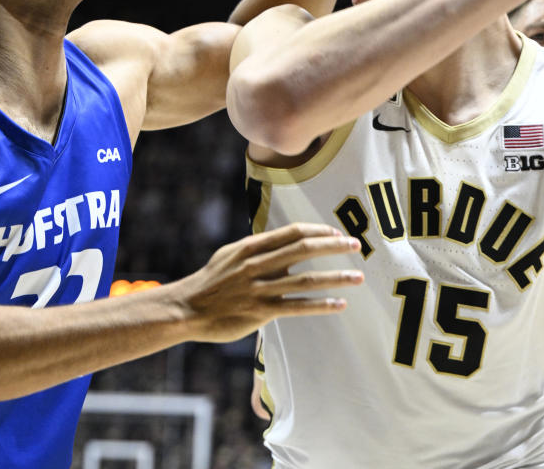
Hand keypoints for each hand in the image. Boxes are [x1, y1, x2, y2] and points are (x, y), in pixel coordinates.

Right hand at [181, 223, 362, 342]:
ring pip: (307, 279)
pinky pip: (297, 307)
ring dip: (336, 277)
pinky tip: (339, 304)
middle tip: (357, 246)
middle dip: (334, 246)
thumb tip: (280, 241)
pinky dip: (321, 304)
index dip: (319, 231)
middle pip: (304, 249)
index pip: (293, 232)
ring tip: (358, 277)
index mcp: (252, 246)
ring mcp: (260, 288)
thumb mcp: (230, 254)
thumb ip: (257, 248)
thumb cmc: (210, 281)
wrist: (185, 309)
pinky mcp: (260, 312)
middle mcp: (259, 264)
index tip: (337, 233)